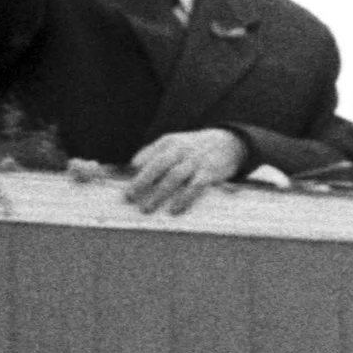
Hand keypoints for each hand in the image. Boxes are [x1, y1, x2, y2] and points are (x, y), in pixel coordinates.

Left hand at [123, 128, 248, 214]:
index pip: (148, 155)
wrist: (227, 143)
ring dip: (159, 194)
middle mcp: (182, 149)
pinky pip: (194, 186)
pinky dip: (184, 199)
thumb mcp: (174, 144)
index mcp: (169, 142)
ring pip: (174, 177)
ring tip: (147, 209)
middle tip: (130, 197)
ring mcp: (196, 160)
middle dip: (142, 182)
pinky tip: (174, 210)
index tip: (125, 183)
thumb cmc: (193, 149)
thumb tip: (132, 169)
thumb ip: (154, 154)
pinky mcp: (209, 172)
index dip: (135, 170)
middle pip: (159, 165)